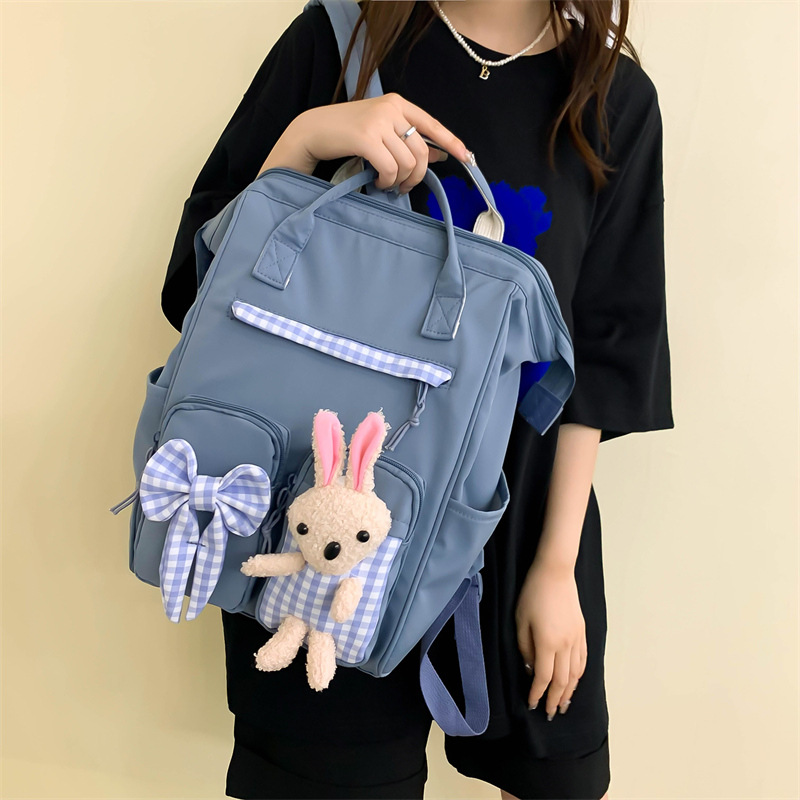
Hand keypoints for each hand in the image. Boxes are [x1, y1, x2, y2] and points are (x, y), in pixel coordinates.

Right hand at [259, 92, 470, 191]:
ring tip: (387, 184)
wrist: (314, 130)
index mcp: (397, 103)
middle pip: (421, 151)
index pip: (432, 124)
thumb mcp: (381, 131)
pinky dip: (387, 181)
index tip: (467, 157)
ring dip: (400, 180)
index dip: (451, 142)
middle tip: (405, 187)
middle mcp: (391, 108)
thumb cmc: (348, 133)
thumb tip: (439, 154)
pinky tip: (378, 182)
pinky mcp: (366, 137)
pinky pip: (390, 168)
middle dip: (417, 175)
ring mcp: (378, 121)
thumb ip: (408, 140)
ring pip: (407, 162)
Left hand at [515, 561, 587, 719]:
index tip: (532, 704)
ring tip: (564, 705)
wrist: (555, 572)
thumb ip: (525, 648)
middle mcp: (566, 645)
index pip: (544, 677)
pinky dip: (579, 675)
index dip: (538, 693)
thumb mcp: (520, 621)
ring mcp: (577, 638)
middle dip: (556, 699)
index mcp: (547, 643)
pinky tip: (575, 682)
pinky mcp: (582, 632)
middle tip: (550, 714)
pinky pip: (583, 660)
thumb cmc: (532, 594)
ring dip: (570, 692)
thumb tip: (532, 670)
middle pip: (563, 681)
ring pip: (576, 673)